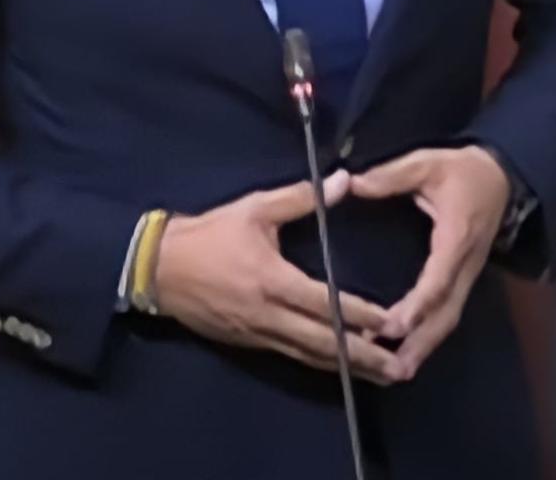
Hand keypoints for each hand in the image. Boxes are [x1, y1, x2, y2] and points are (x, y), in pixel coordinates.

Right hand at [154, 170, 403, 384]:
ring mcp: (257, 333)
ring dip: (346, 368)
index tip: (388, 324)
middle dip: (362, 357)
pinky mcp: (248, 342)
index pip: (323, 303)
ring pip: (308, 355)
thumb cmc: (210, 234)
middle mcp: (267, 314)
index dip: (357, 316)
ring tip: (382, 375)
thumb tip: (343, 181)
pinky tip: (341, 368)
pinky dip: (319, 362)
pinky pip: (291, 355)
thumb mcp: (255, 209)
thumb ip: (302, 198)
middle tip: (398, 367)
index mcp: (271, 280)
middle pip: (321, 342)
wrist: (158, 267)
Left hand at [350, 145, 511, 379]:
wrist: (500, 177)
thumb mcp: (428, 163)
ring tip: (394, 373)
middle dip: (420, 341)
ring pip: (448, 318)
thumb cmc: (461, 171)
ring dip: (424, 347)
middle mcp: (466, 263)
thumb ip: (391, 176)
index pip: (441, 276)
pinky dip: (428, 337)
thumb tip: (353, 184)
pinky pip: (447, 313)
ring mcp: (468, 275)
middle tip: (391, 368)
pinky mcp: (464, 280)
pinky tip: (405, 353)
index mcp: (457, 235)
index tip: (394, 325)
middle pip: (447, 311)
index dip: (420, 302)